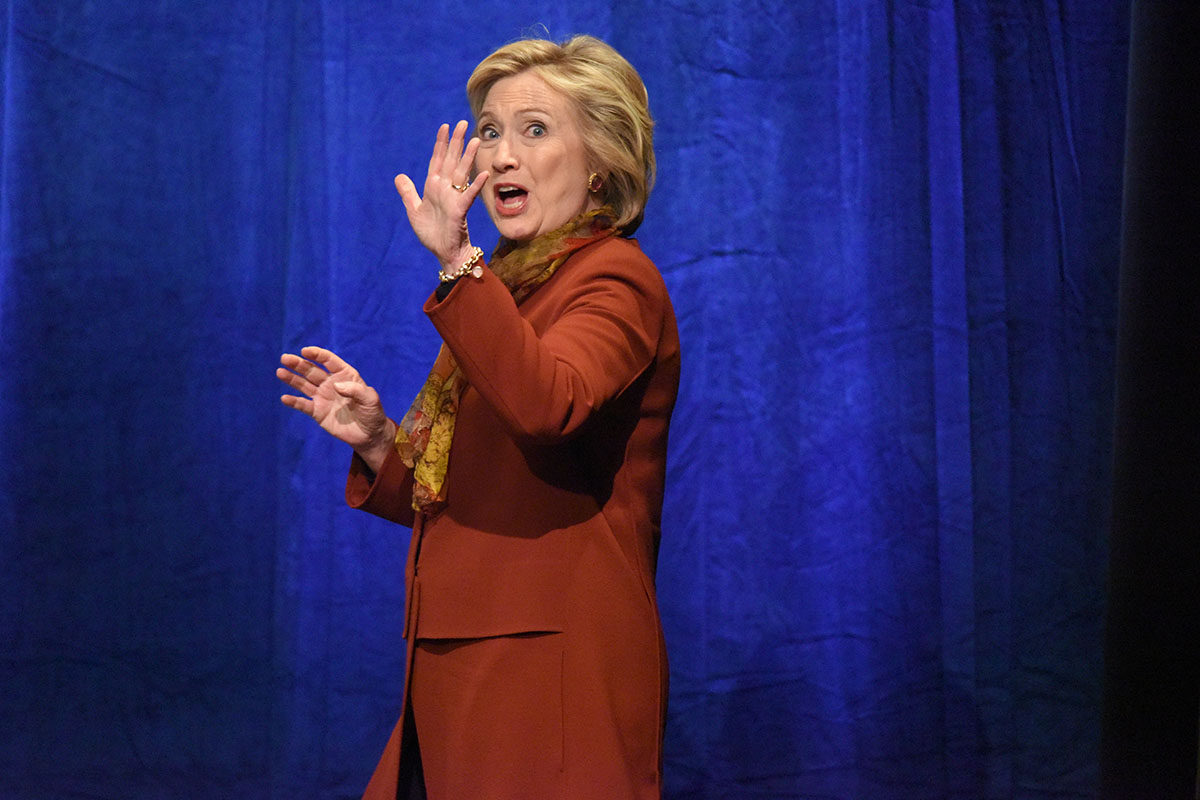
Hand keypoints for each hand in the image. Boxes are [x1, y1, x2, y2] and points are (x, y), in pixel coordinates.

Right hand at [277, 346, 394, 471]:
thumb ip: (356, 390)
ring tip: (280, 372)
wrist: (369, 435)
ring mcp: (323, 397)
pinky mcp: (318, 412)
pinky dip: (294, 402)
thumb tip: (336, 386)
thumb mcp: (370, 399)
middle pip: (312, 371)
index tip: (305, 351)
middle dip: (299, 364)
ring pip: (304, 385)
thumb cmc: (373, 413)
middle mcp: (331, 383)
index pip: (328, 361)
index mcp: (345, 375)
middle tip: (285, 358)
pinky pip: (303, 405)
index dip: (317, 354)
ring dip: (292, 379)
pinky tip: (284, 398)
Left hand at [394, 120, 490, 268]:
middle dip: (456, 142)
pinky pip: (469, 195)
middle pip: (451, 160)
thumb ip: (408, 192)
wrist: (443, 251)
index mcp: (433, 186)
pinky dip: (476, 185)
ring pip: (462, 172)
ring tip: (475, 140)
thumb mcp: (414, 210)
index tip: (444, 126)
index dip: (440, 143)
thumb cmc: (431, 233)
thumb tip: (399, 176)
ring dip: (468, 156)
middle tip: (462, 123)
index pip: (437, 160)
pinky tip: (484, 173)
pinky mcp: (460, 210)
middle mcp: (445, 188)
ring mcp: (454, 197)